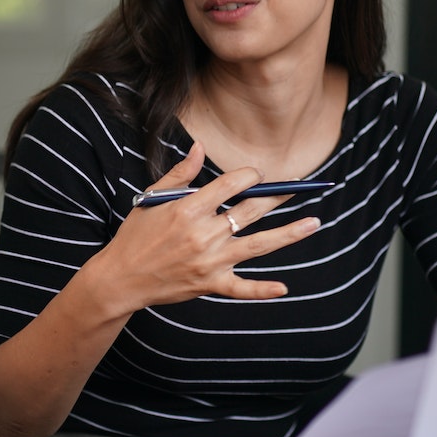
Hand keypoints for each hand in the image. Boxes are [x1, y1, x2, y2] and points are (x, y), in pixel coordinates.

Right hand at [85, 144, 321, 317]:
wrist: (121, 278)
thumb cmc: (137, 235)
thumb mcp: (153, 198)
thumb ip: (180, 173)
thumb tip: (199, 146)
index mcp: (189, 209)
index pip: (231, 184)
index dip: (249, 176)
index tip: (256, 175)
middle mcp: (203, 233)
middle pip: (251, 210)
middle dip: (279, 195)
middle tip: (300, 185)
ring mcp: (209, 260)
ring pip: (258, 244)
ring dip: (289, 233)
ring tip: (314, 222)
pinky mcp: (210, 284)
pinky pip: (241, 288)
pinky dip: (261, 290)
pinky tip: (284, 288)